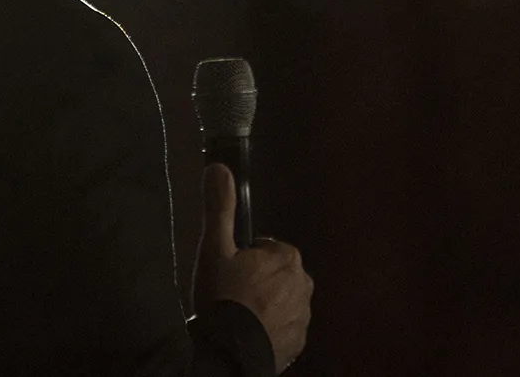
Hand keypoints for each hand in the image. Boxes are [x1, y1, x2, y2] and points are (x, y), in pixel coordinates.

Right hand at [195, 163, 312, 373]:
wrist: (230, 352)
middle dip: (259, 280)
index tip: (231, 270)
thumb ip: (220, 207)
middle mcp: (304, 284)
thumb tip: (218, 167)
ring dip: (266, 304)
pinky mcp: (299, 342)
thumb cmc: (223, 297)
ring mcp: (304, 316)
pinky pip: (285, 327)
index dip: (246, 257)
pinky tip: (249, 331)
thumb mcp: (215, 248)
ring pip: (283, 300)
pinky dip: (271, 327)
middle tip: (232, 292)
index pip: (268, 248)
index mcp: (287, 257)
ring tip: (239, 314)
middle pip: (278, 274)